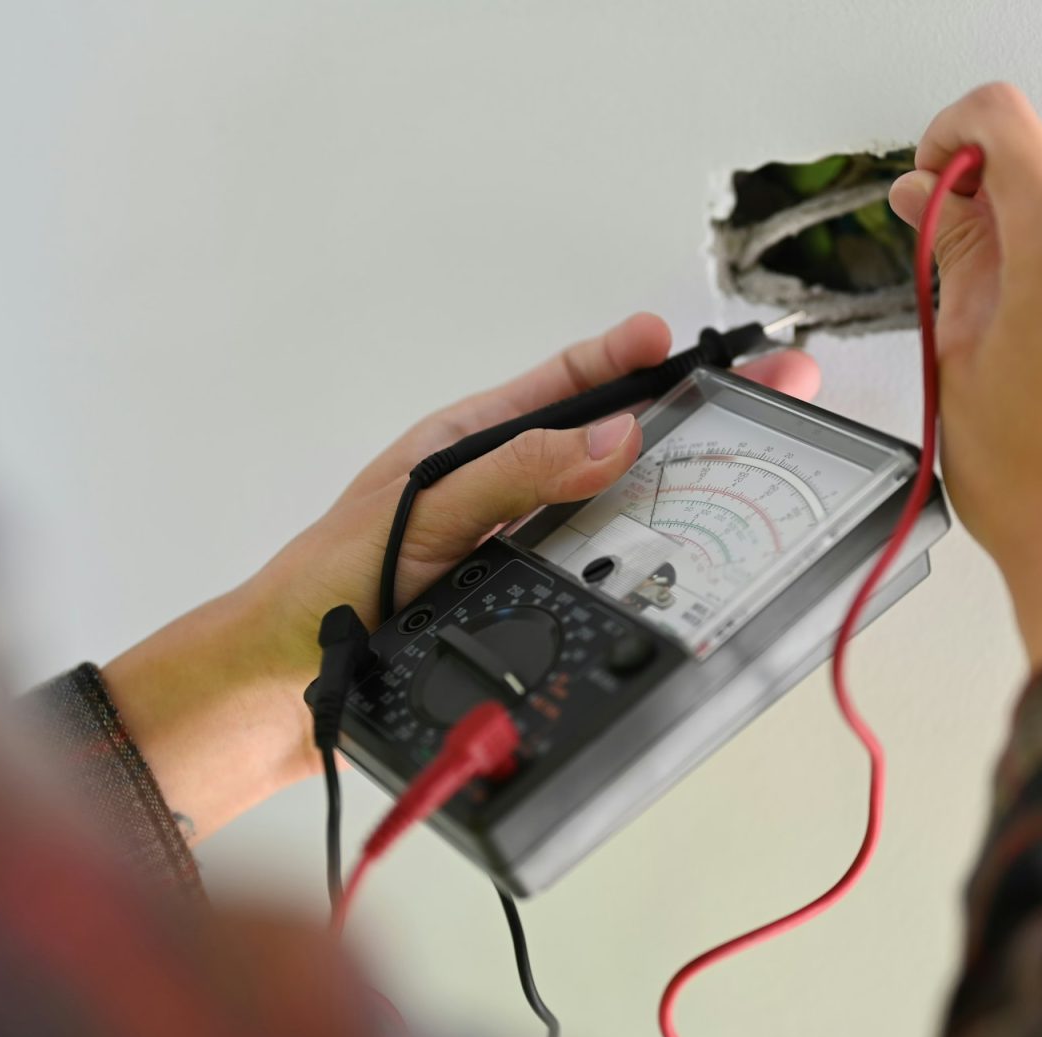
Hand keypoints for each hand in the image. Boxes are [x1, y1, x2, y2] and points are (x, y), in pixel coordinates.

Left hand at [103, 314, 819, 839]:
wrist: (285, 690)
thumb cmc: (325, 589)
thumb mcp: (421, 510)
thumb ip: (513, 472)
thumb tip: (609, 438)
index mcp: (470, 444)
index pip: (566, 384)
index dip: (630, 358)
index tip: (682, 341)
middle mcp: (502, 492)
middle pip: (608, 443)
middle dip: (684, 418)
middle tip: (756, 397)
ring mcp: (516, 551)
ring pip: (613, 511)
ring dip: (672, 491)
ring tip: (737, 475)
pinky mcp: (523, 607)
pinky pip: (598, 578)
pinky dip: (642, 567)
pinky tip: (678, 567)